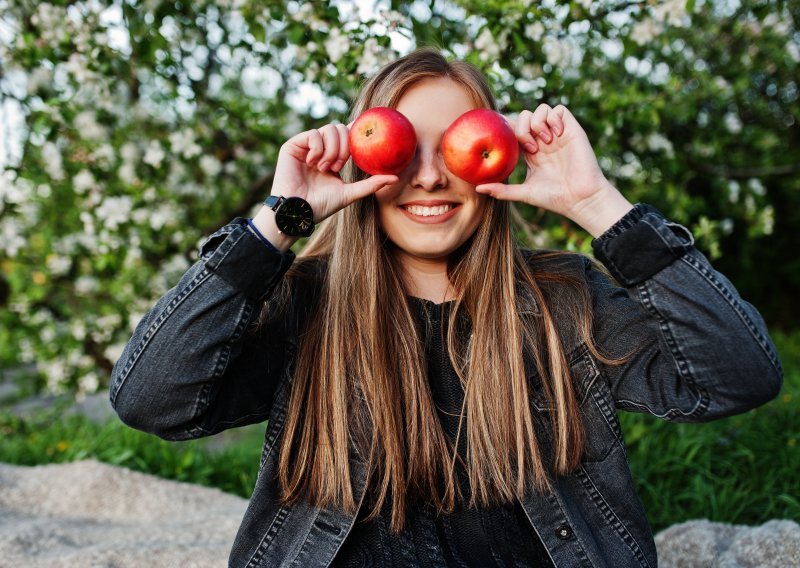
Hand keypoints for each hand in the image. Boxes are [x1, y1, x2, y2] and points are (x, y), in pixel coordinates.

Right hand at [272, 123, 397, 223]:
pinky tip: (313, 162)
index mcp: (334, 157)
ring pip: (329, 129)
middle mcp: (321, 149)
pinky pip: (314, 133)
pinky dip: (318, 147)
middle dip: (345, 147)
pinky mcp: (293, 145)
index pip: (348, 136)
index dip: (357, 129)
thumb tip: (395, 177)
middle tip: (338, 166)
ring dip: (331, 150)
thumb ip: (371, 184)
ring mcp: (307, 146)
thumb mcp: (349, 193)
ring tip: (324, 168)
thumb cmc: (321, 206)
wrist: (297, 211)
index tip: (369, 128)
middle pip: (341, 129)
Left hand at [475, 104, 631, 236]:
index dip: (506, 129)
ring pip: (540, 110)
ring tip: (545, 143)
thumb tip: (477, 189)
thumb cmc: (554, 198)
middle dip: (522, 128)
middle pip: (524, 116)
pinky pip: (558, 109)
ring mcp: (557, 134)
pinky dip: (553, 118)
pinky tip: (555, 135)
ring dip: (537, 123)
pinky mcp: (571, 129)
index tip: (503, 138)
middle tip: (530, 148)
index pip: (514, 130)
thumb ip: (501, 190)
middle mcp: (543, 140)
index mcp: (530, 152)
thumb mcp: (523, 193)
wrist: (580, 198)